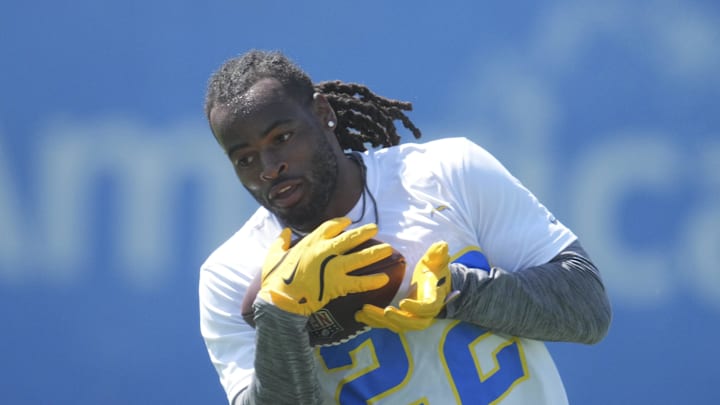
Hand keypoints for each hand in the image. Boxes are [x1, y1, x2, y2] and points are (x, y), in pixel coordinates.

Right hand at [258, 217, 391, 315]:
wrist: (280, 299)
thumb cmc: (275, 278)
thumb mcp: (273, 255)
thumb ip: (280, 242)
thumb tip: (285, 232)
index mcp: (310, 242)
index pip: (330, 227)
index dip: (341, 223)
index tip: (348, 222)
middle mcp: (325, 251)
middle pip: (350, 238)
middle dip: (364, 232)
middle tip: (375, 229)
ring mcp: (333, 267)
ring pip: (359, 258)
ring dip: (375, 253)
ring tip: (389, 249)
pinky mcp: (337, 284)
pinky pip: (359, 282)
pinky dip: (372, 281)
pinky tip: (384, 279)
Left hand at [355, 241, 458, 331]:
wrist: (433, 285)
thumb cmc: (433, 272)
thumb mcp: (436, 261)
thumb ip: (438, 254)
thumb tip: (442, 245)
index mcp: (433, 300)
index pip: (427, 307)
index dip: (416, 308)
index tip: (403, 302)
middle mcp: (423, 314)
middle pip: (412, 322)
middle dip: (397, 319)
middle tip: (384, 311)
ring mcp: (411, 319)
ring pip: (396, 325)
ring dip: (380, 320)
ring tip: (364, 311)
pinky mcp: (399, 319)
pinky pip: (386, 324)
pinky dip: (372, 321)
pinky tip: (359, 315)